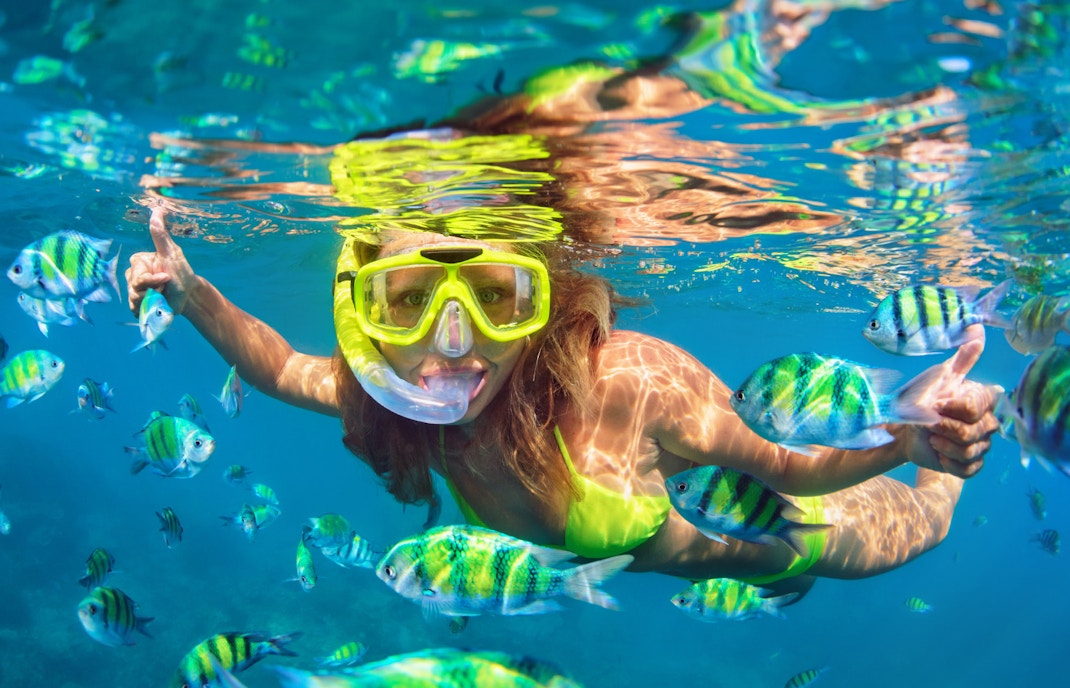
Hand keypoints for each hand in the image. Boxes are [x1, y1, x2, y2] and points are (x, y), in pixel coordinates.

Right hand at [125, 207, 196, 316]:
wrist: (188, 296)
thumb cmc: (182, 273)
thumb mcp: (172, 253)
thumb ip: (160, 234)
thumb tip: (157, 209)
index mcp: (139, 261)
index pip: (137, 275)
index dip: (153, 280)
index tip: (166, 277)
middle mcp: (132, 274)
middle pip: (134, 289)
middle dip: (153, 291)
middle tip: (165, 287)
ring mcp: (133, 290)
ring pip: (134, 300)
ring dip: (152, 301)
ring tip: (162, 296)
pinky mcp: (137, 304)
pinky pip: (135, 310)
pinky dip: (147, 310)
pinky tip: (156, 305)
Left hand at [894, 325, 1002, 477]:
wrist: (902, 428)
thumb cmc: (919, 398)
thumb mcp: (938, 376)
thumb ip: (962, 358)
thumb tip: (978, 328)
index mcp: (982, 400)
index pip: (978, 407)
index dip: (954, 408)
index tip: (936, 403)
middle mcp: (987, 423)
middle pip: (975, 431)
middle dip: (945, 428)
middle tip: (928, 423)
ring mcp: (981, 445)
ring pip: (972, 451)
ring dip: (944, 444)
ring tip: (930, 436)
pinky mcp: (970, 465)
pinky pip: (968, 470)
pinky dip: (949, 462)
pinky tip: (937, 452)